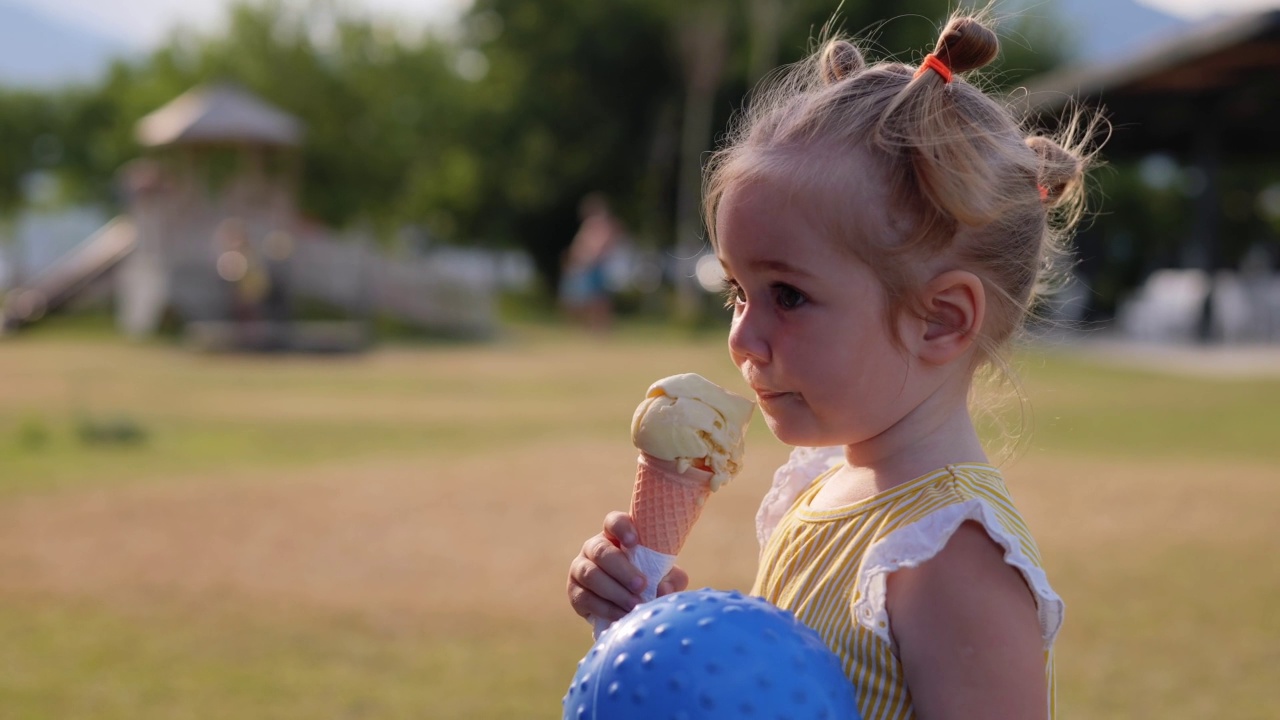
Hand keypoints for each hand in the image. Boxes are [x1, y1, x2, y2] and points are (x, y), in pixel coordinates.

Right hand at [567, 511, 689, 622]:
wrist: (626, 606)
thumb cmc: (649, 582)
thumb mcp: (665, 577)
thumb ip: (671, 579)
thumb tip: (663, 588)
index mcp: (616, 535)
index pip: (614, 522)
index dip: (622, 528)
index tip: (634, 541)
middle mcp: (594, 547)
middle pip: (601, 551)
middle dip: (622, 569)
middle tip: (642, 585)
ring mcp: (580, 568)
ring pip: (590, 575)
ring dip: (614, 591)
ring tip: (634, 604)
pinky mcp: (574, 591)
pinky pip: (585, 598)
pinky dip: (606, 608)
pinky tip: (622, 616)